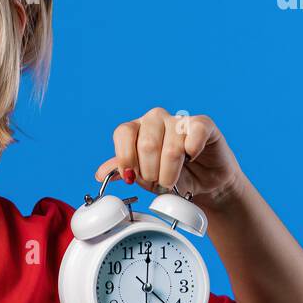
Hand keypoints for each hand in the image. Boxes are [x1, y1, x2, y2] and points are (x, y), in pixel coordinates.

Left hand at [94, 106, 241, 206]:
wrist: (202, 183)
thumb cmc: (169, 175)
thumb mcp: (142, 176)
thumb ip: (122, 170)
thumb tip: (100, 173)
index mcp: (135, 129)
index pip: (123, 133)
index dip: (126, 158)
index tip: (131, 177)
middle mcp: (154, 119)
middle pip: (146, 143)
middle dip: (151, 172)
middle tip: (157, 183)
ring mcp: (178, 120)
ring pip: (171, 146)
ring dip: (171, 171)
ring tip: (173, 179)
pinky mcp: (203, 124)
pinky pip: (195, 132)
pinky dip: (193, 150)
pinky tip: (192, 158)